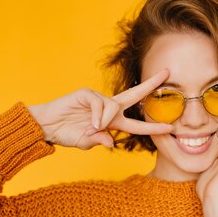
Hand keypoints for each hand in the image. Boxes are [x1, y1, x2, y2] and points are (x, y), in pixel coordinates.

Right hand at [27, 70, 172, 149]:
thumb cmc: (66, 134)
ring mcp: (98, 100)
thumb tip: (111, 141)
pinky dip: (97, 115)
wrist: (46, 126)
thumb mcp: (86, 143)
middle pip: (134, 95)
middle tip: (167, 73)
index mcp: (112, 122)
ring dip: (105, 120)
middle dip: (151, 85)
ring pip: (113, 107)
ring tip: (91, 128)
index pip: (136, 124)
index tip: (170, 127)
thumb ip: (100, 141)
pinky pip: (100, 104)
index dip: (153, 126)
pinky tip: (90, 123)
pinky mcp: (86, 94)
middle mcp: (108, 109)